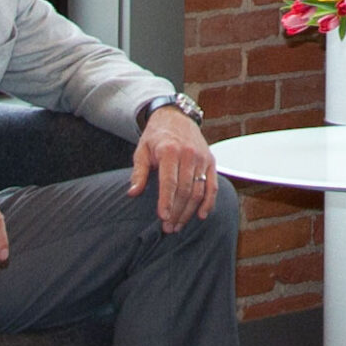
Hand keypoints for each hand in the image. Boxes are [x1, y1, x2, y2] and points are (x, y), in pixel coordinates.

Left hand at [128, 107, 216, 232]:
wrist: (176, 116)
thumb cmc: (156, 136)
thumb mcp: (141, 149)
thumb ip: (138, 172)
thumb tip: (132, 193)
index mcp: (170, 151)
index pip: (169, 182)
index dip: (166, 201)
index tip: (162, 217)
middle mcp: (189, 154)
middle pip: (185, 190)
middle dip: (177, 212)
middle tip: (168, 228)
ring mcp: (202, 158)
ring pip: (199, 191)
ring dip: (189, 211)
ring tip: (178, 225)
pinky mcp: (211, 161)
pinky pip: (212, 186)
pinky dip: (209, 202)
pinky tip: (201, 215)